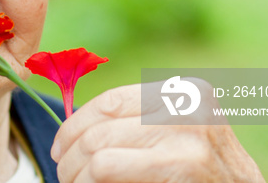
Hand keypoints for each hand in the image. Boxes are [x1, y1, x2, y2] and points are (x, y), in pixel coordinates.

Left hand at [50, 81, 263, 181]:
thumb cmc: (207, 177)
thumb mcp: (181, 136)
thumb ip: (139, 123)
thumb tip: (73, 126)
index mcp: (186, 92)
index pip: (110, 101)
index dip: (75, 123)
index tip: (60, 146)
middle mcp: (189, 107)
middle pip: (100, 127)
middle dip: (70, 153)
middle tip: (63, 172)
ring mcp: (190, 139)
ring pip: (99, 152)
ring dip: (75, 173)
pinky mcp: (184, 168)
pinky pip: (110, 171)